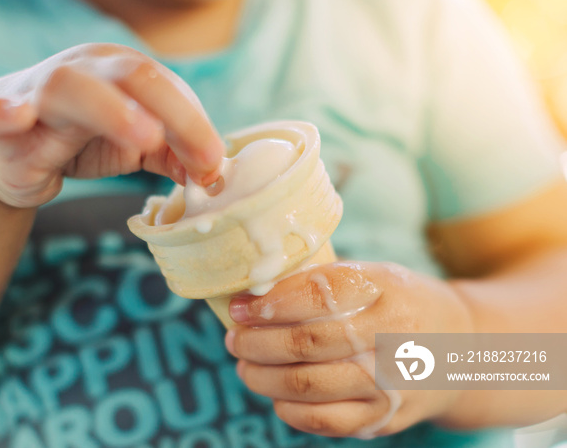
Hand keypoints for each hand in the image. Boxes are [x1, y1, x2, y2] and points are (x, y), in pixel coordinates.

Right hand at [0, 44, 224, 206]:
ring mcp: (36, 93)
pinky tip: (14, 114)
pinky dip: (4, 111)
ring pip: (70, 88)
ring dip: (111, 110)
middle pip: (132, 77)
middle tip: (204, 158)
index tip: (216, 169)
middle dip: (176, 114)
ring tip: (146, 137)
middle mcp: (82, 72)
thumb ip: (171, 153)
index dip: (198, 127)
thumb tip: (213, 173)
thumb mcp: (134, 144)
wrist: (6, 144)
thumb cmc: (79, 136)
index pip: (169, 89)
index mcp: (120, 71)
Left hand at [225, 261, 472, 437]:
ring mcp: (390, 383)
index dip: (269, 304)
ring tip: (245, 366)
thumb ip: (321, 282)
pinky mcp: (385, 417)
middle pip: (305, 344)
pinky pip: (324, 421)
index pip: (316, 295)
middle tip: (235, 339)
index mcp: (385, 288)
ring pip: (306, 386)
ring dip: (261, 377)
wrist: (461, 351)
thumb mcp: (372, 275)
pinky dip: (287, 409)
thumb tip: (255, 297)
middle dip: (255, 343)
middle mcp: (391, 337)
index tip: (240, 308)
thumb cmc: (400, 304)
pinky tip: (275, 394)